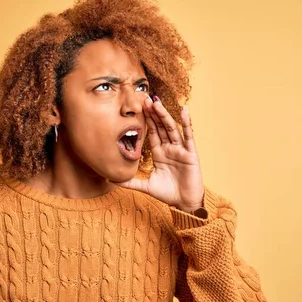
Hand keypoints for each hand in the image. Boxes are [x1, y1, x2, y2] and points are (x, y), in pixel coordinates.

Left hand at [113, 95, 204, 212]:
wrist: (184, 203)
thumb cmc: (168, 193)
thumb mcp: (146, 186)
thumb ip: (130, 181)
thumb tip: (111, 180)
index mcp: (159, 153)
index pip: (152, 132)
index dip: (146, 120)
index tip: (139, 107)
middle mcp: (170, 148)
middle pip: (160, 126)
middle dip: (153, 113)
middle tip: (145, 98)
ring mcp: (180, 149)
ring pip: (171, 128)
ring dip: (164, 115)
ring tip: (156, 102)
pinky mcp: (190, 153)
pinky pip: (188, 135)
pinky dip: (186, 122)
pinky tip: (184, 110)